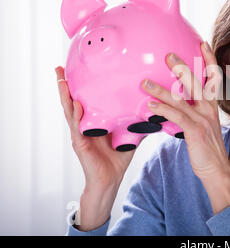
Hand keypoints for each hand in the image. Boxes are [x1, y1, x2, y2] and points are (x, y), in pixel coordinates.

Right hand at [55, 66, 135, 229]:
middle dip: (64, 85)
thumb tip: (152, 111)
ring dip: (64, 96)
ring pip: (69, 111)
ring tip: (61, 80)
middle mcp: (83, 125)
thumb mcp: (128, 135)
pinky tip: (76, 104)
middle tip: (59, 68)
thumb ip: (135, 122)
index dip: (78, 86)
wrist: (110, 179)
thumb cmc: (118, 158)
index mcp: (92, 121)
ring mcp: (80, 134)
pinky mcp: (80, 144)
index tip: (75, 68)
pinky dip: (76, 115)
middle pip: (71, 101)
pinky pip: (77, 127)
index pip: (83, 99)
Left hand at [141, 42, 229, 212]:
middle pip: (197, 82)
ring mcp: (203, 119)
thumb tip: (176, 104)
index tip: (203, 44)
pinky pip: (177, 116)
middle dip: (183, 67)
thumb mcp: (203, 126)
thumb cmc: (207, 149)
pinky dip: (162, 109)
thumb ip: (192, 112)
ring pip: (181, 99)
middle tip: (168, 54)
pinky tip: (149, 105)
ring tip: (144, 82)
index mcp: (212, 106)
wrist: (217, 170)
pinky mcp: (195, 131)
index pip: (214, 78)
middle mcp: (209, 109)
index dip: (209, 60)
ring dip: (161, 90)